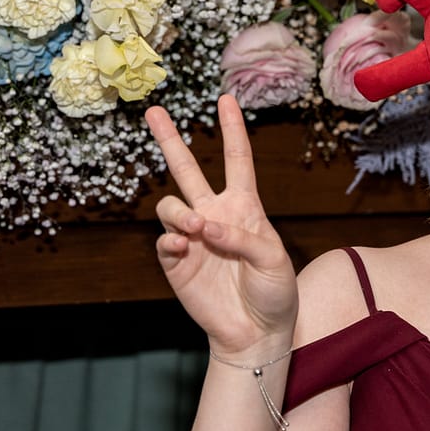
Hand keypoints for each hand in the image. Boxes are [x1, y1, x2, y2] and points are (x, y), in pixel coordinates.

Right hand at [146, 94, 297, 358]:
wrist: (256, 331)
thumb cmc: (275, 291)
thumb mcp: (274, 260)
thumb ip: (243, 239)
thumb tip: (205, 228)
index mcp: (245, 208)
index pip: (237, 160)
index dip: (232, 130)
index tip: (226, 99)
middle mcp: (214, 216)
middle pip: (187, 170)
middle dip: (170, 141)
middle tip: (154, 111)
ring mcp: (192, 238)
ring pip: (170, 205)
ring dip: (179, 212)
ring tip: (195, 229)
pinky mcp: (176, 263)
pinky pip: (164, 241)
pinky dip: (172, 240)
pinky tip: (185, 248)